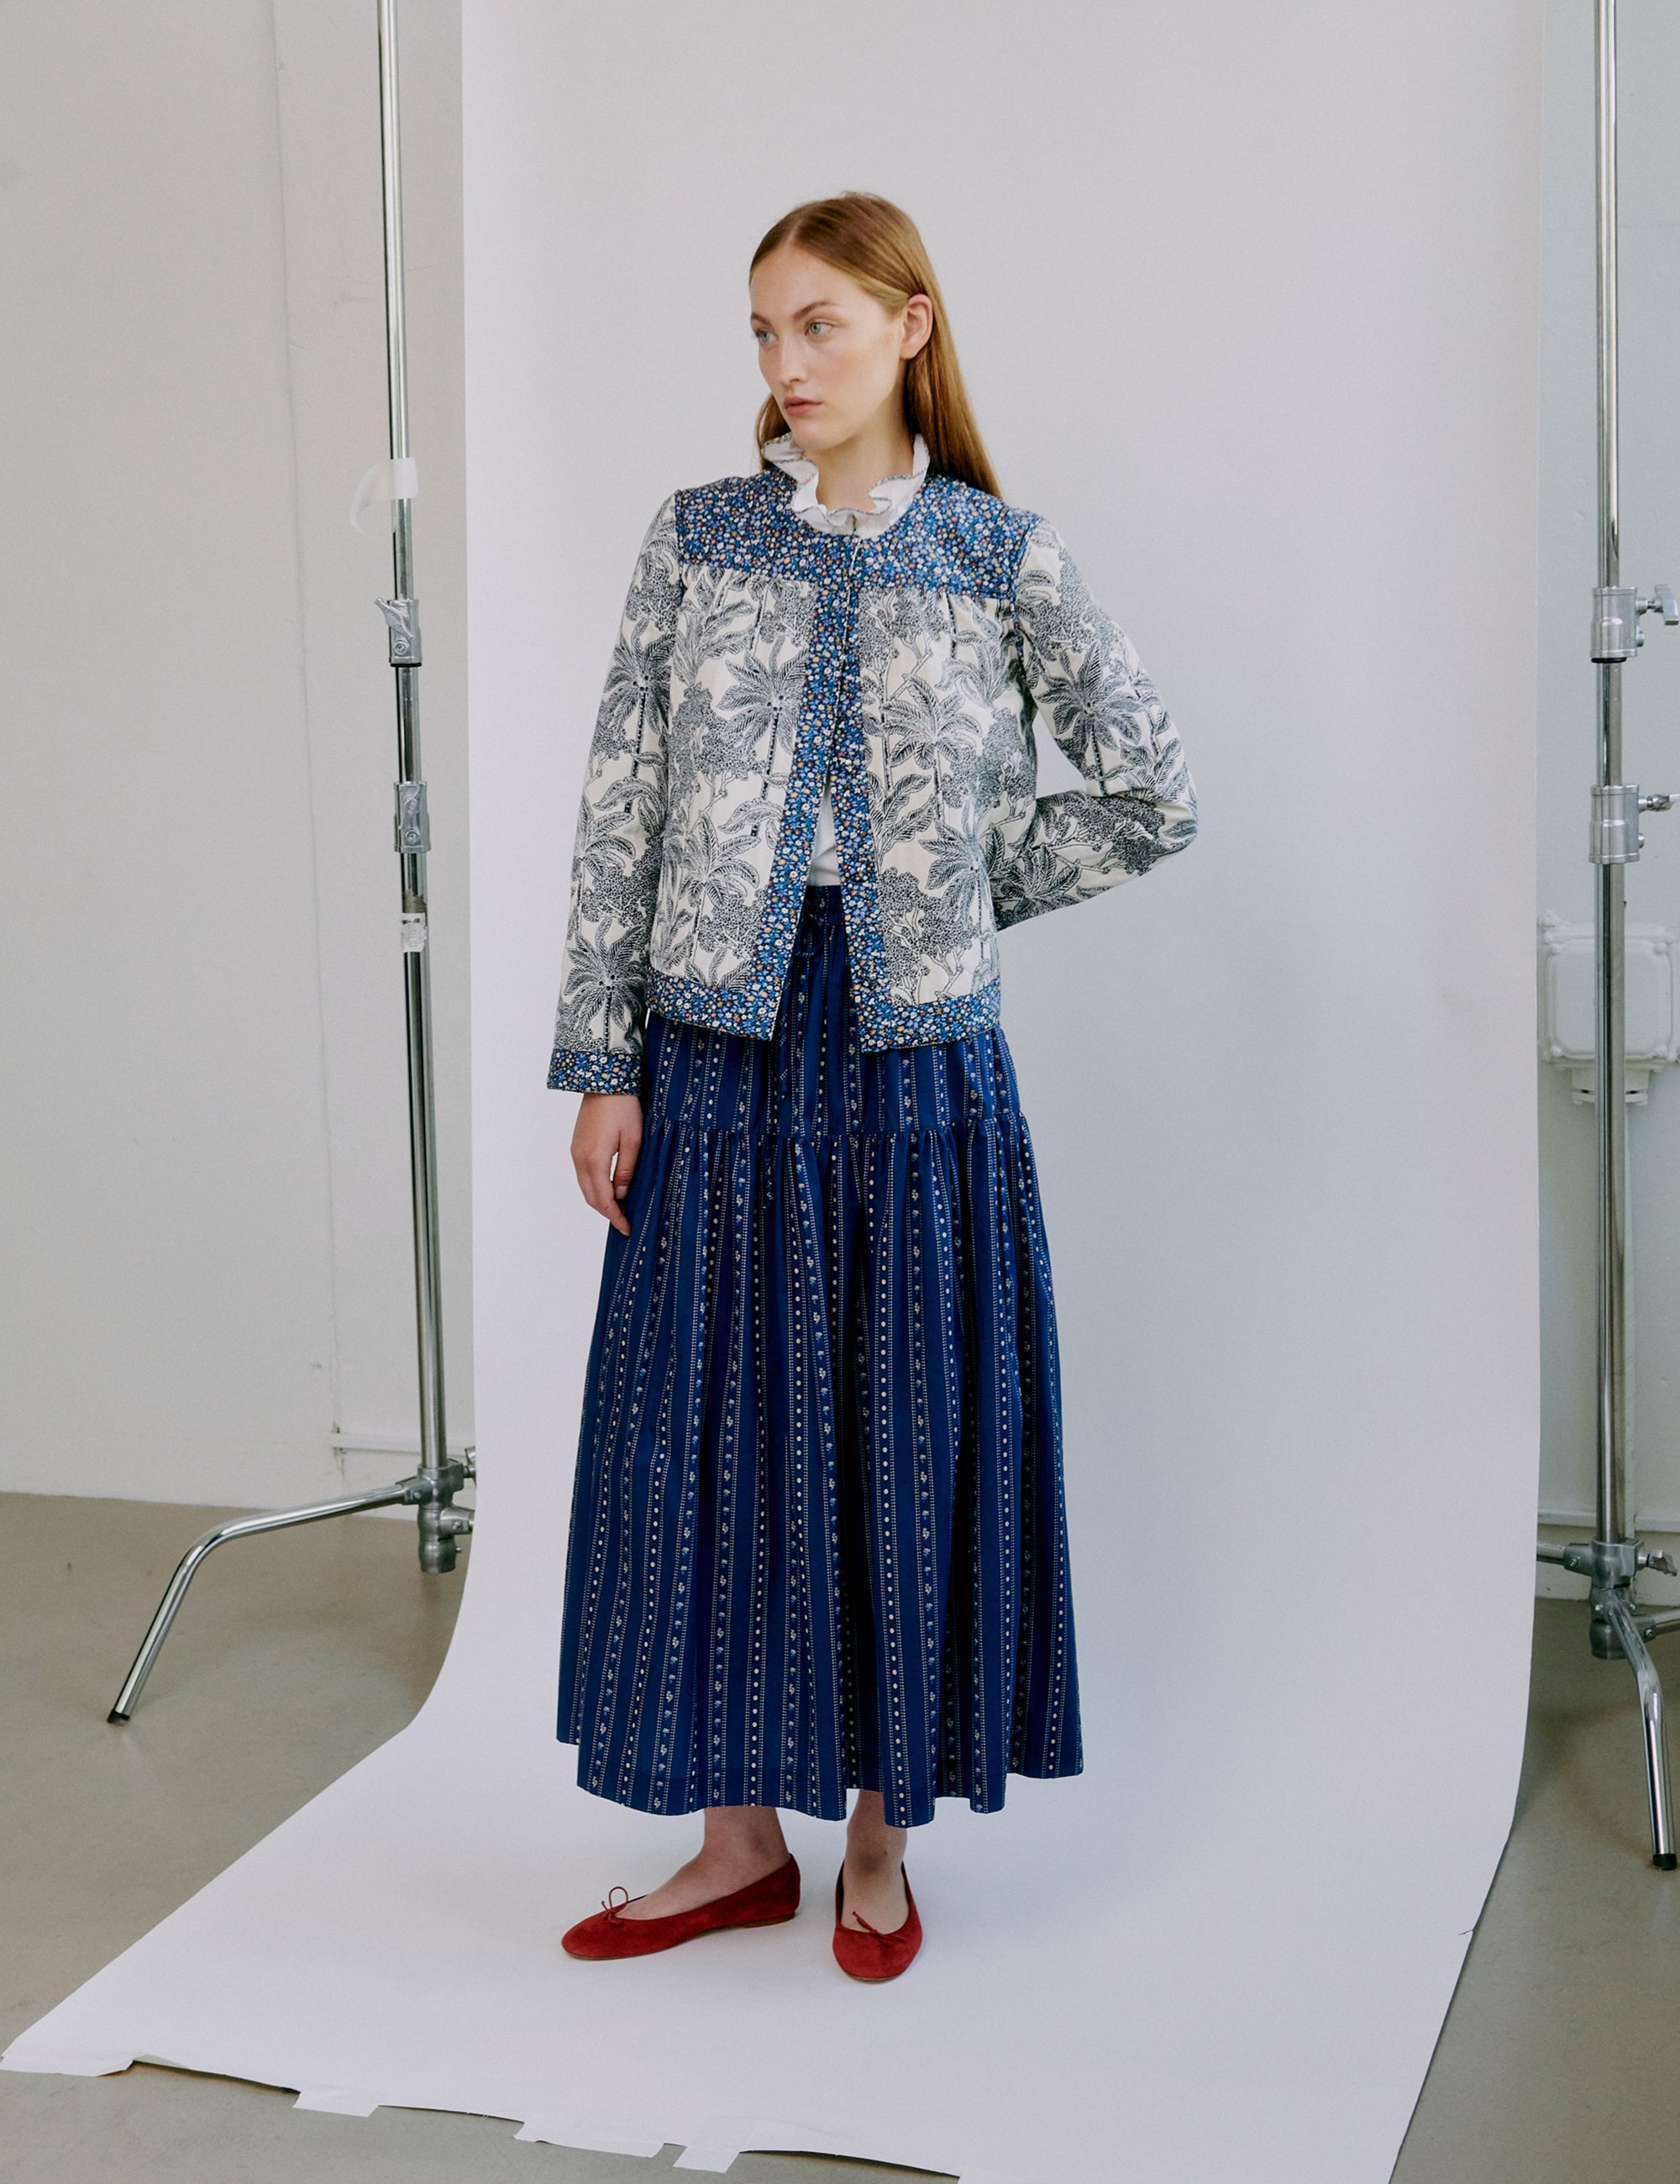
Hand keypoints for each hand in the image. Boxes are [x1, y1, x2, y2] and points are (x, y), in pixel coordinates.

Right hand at [572, 1092, 643, 1236]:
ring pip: (585, 1187)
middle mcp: (580, 1158)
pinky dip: (595, 1187)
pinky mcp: (577, 1145)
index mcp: (594, 1160)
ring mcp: (575, 1152)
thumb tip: (621, 1194)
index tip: (627, 1228)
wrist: (604, 1079)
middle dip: (607, 1213)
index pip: (603, 1199)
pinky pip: (583, 1175)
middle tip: (624, 1223)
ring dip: (600, 1201)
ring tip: (619, 1208)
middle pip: (590, 1197)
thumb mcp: (633, 1140)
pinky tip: (609, 1189)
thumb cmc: (623, 1107)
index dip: (615, 1217)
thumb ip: (626, 1170)